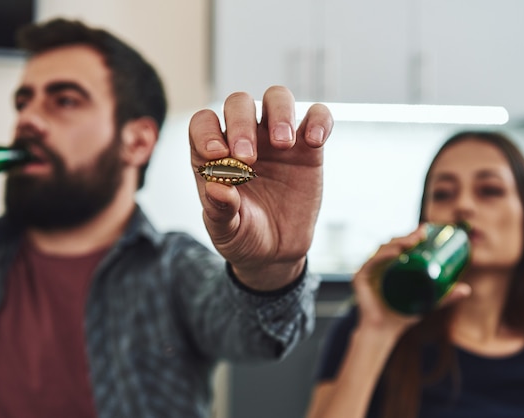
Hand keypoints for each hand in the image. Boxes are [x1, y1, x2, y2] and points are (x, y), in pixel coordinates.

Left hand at [189, 86, 332, 289]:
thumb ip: (219, 210)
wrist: (276, 252)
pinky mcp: (308, 147)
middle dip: (241, 124)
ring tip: (284, 144)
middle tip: (248, 157)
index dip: (206, 131)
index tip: (217, 154)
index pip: (204, 123)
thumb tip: (216, 187)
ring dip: (280, 113)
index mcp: (215, 154)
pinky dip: (319, 120)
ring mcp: (276, 139)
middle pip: (239, 104)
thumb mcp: (226, 231)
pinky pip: (317, 116)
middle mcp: (244, 138)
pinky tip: (314, 142)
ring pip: (277, 98)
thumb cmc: (243, 235)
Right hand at [353, 225, 471, 337]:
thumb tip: (467, 289)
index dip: (412, 235)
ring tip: (412, 241)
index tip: (426, 229)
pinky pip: (372, 262)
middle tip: (422, 235)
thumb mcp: (427, 303)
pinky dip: (383, 256)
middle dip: (407, 236)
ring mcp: (369, 270)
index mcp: (392, 265)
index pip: (401, 245)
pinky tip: (396, 253)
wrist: (383, 332)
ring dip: (397, 242)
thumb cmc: (402, 316)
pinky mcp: (360, 278)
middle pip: (392, 244)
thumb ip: (445, 297)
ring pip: (382, 249)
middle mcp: (379, 264)